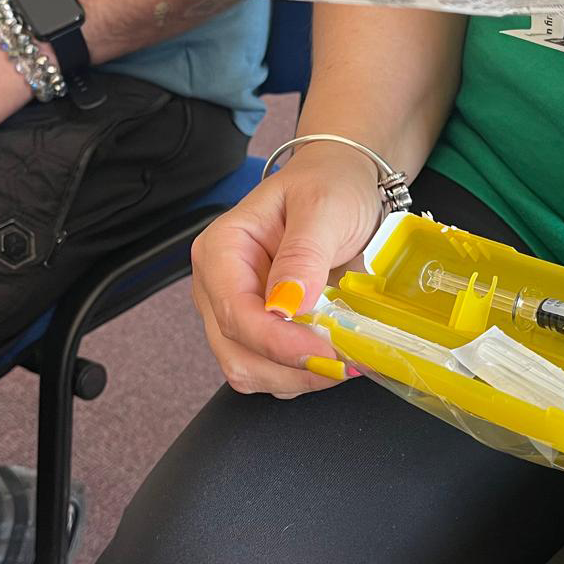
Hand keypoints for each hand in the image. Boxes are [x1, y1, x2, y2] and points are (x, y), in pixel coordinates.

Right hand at [190, 143, 385, 397]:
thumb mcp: (323, 207)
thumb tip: (288, 306)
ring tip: (345, 358)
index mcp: (222, 250)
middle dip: (289, 368)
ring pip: (251, 371)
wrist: (343, 185)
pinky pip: (273, 371)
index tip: (325, 353)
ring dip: (298, 378)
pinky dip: (303, 375)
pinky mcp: (261, 332)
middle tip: (345, 362)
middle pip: (236, 352)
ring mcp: (237, 312)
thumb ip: (303, 253)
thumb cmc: (329, 185)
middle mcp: (218, 287)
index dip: (277, 343)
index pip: (234, 313)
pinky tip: (335, 355)